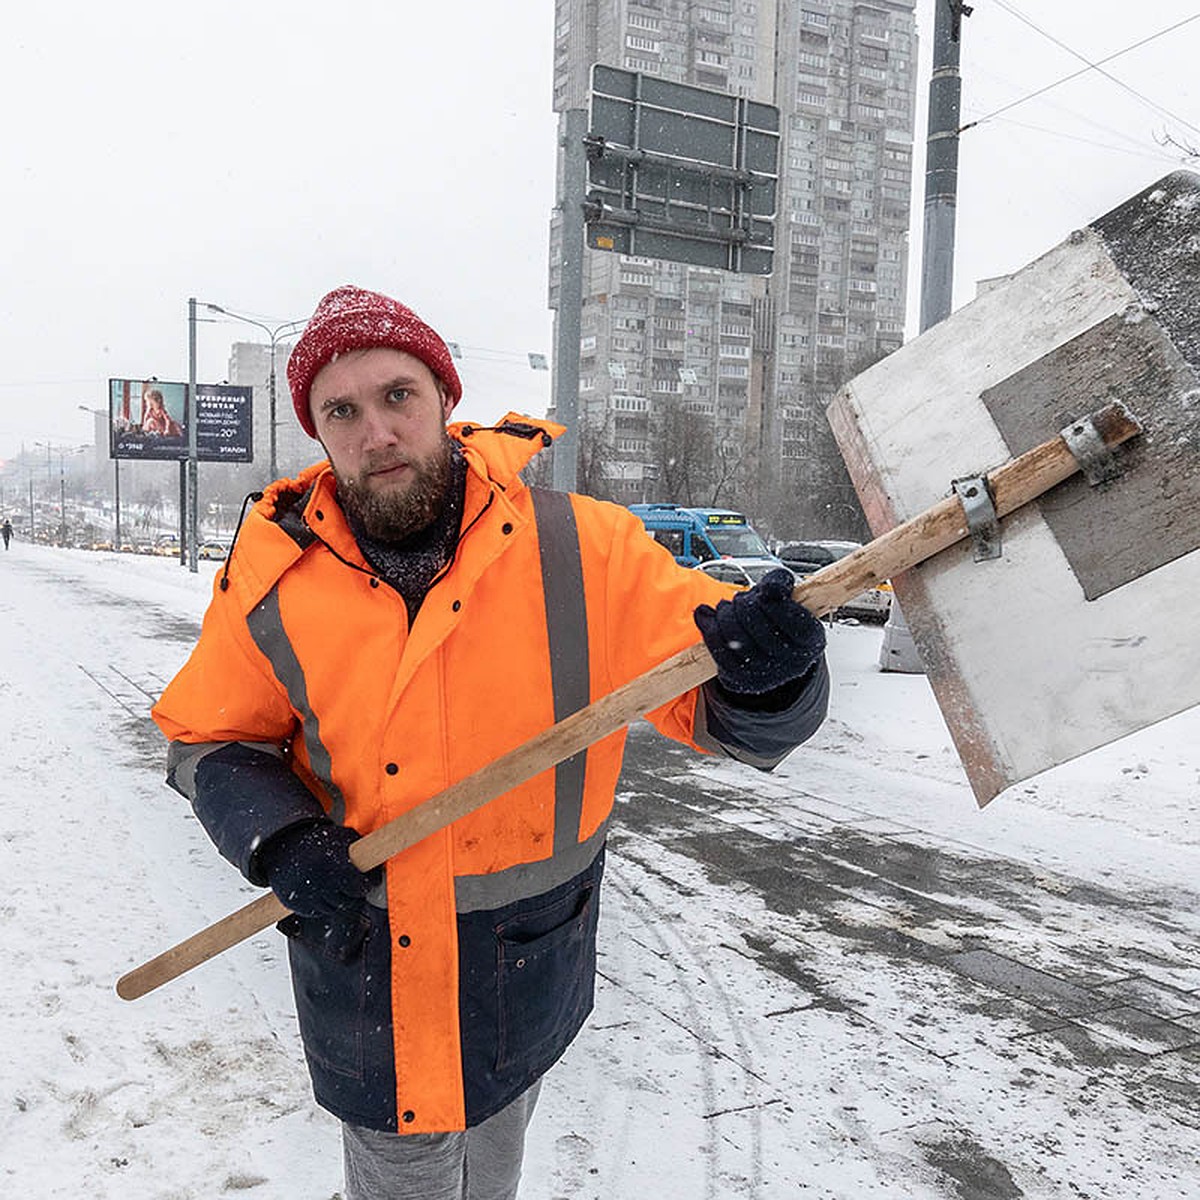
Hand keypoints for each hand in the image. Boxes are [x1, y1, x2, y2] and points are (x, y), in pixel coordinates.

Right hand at [255, 820, 380, 918]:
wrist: (284, 846)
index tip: (370, 880)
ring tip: (337, 884)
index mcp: (335, 865)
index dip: (369, 884)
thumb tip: (384, 860)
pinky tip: (323, 890)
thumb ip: (362, 850)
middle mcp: (322, 882)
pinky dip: (324, 904)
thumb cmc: (320, 841)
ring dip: (340, 899)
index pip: (362, 887)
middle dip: (355, 893)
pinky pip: (319, 912)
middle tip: (354, 883)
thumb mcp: (343, 838)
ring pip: (336, 909)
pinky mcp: (298, 905)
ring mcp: (309, 896)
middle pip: (351, 901)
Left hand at [694, 567, 825, 695]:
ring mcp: (767, 675)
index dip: (771, 598)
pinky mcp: (743, 681)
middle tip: (739, 599)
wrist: (771, 655)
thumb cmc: (779, 621)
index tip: (762, 591)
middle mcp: (792, 662)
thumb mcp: (787, 597)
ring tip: (725, 607)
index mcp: (810, 639)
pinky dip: (710, 630)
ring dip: (724, 615)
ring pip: (736, 639)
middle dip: (742, 604)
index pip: (791, 616)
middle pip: (758, 625)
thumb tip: (769, 588)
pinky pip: (720, 653)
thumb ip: (780, 582)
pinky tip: (708, 617)